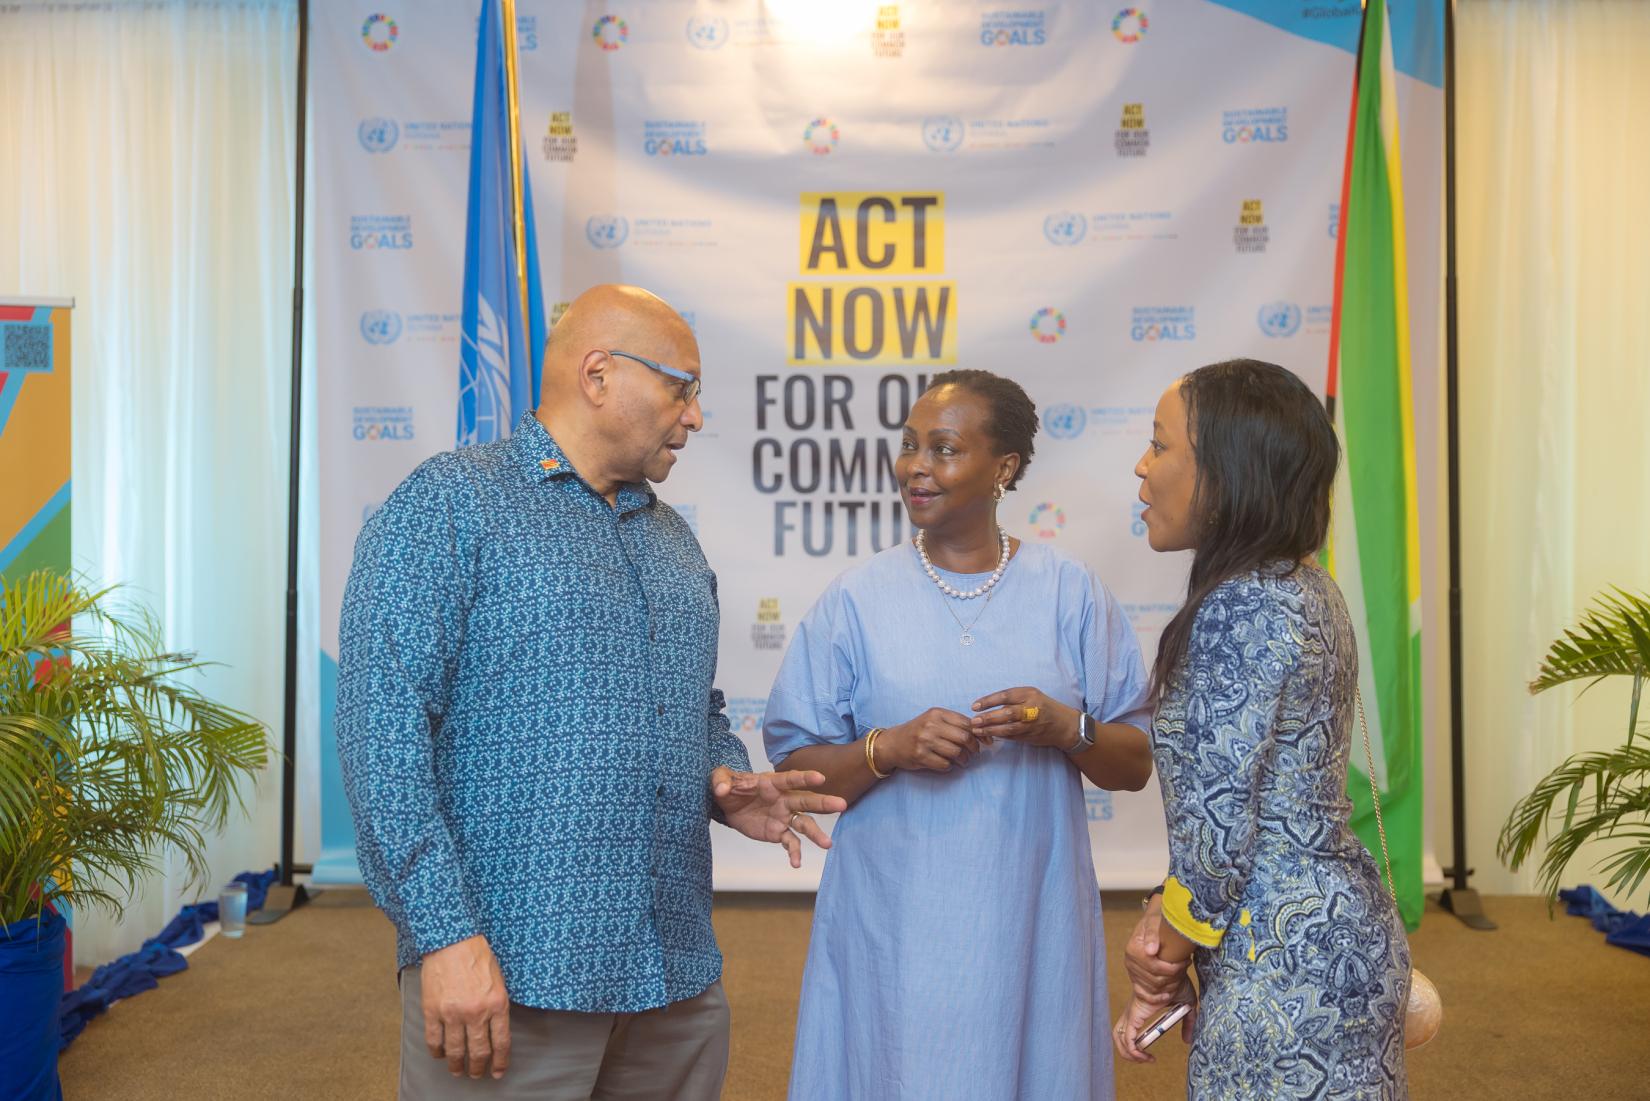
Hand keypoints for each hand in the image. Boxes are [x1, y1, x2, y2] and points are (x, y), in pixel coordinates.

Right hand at [420, 935, 510, 1078]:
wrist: (452, 940)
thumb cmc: (478, 956)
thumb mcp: (499, 980)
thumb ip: (497, 1005)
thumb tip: (496, 1029)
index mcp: (497, 1004)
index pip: (501, 1043)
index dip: (500, 1062)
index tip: (498, 1071)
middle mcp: (476, 1012)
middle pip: (479, 1052)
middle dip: (478, 1068)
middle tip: (475, 1074)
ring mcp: (453, 1013)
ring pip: (456, 1051)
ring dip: (457, 1065)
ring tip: (457, 1070)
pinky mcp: (433, 1010)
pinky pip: (434, 1040)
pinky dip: (437, 1052)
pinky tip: (440, 1055)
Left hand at [711, 767, 847, 867]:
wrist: (728, 805)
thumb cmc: (728, 787)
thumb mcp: (720, 779)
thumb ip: (721, 781)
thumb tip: (721, 790)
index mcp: (772, 783)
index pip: (790, 779)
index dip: (805, 778)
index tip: (821, 777)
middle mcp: (783, 799)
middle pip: (806, 800)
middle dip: (823, 803)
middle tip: (842, 804)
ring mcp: (783, 817)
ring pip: (804, 824)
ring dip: (816, 833)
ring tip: (828, 844)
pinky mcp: (778, 833)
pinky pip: (790, 843)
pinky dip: (795, 853)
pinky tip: (796, 863)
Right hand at [879, 708, 985, 771]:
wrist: (892, 743)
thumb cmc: (918, 731)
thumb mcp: (934, 721)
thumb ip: (955, 724)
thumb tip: (982, 734)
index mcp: (937, 713)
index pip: (966, 722)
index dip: (980, 734)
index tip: (986, 742)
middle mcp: (931, 725)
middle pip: (964, 738)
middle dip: (974, 748)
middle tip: (974, 753)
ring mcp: (924, 741)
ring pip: (956, 752)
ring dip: (964, 760)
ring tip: (963, 761)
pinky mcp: (920, 756)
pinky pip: (945, 764)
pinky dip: (950, 766)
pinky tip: (947, 764)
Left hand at [970, 686, 1079, 750]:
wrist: (1065, 725)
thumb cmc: (1044, 706)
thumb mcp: (1031, 695)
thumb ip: (1013, 699)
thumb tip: (989, 706)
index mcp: (1030, 694)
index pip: (1005, 696)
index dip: (988, 701)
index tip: (975, 706)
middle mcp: (1031, 708)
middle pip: (1006, 712)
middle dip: (988, 717)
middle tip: (974, 721)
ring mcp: (1031, 724)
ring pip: (1008, 727)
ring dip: (990, 730)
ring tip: (977, 730)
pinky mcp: (1030, 736)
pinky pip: (1012, 736)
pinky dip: (999, 736)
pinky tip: (989, 736)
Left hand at [1113, 976, 1197, 1064]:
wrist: (1173, 972)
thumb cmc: (1177, 984)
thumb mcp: (1186, 1007)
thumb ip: (1188, 1023)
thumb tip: (1187, 1040)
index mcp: (1140, 1010)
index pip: (1127, 1030)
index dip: (1134, 1047)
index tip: (1150, 1057)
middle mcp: (1132, 1012)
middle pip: (1118, 1035)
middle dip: (1126, 1053)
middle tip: (1144, 1059)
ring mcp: (1132, 1013)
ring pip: (1118, 1036)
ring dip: (1127, 1053)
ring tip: (1143, 1058)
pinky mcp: (1135, 1014)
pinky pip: (1127, 1037)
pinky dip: (1132, 1049)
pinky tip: (1145, 1055)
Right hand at [1125, 897, 1189, 1005]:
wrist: (1152, 921)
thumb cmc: (1155, 920)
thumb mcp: (1154, 922)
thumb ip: (1151, 934)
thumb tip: (1151, 951)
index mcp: (1133, 949)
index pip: (1155, 968)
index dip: (1174, 968)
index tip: (1186, 961)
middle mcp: (1130, 962)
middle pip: (1155, 980)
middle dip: (1174, 977)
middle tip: (1185, 969)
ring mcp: (1132, 971)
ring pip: (1153, 988)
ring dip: (1170, 986)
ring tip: (1180, 976)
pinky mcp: (1136, 978)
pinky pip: (1144, 995)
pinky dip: (1157, 998)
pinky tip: (1169, 994)